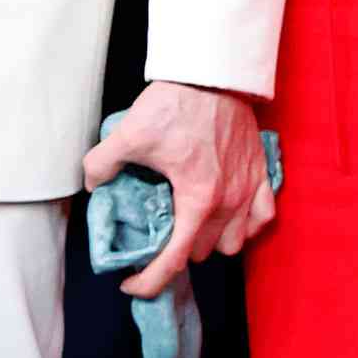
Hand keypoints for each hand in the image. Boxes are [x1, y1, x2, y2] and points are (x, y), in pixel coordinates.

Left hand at [82, 84, 274, 296]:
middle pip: (203, 252)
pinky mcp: (261, 174)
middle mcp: (228, 202)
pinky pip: (263, 218)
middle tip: (158, 238)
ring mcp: (249, 189)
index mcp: (197, 200)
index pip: (174, 261)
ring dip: (212, 242)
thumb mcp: (128, 133)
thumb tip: (93, 186)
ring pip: (235, 243)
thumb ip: (101, 164)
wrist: (214, 73)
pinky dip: (247, 226)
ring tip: (192, 228)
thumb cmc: (176, 103)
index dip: (149, 282)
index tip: (131, 283)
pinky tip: (231, 218)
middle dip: (177, 252)